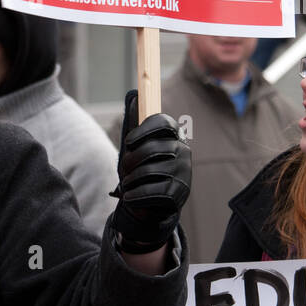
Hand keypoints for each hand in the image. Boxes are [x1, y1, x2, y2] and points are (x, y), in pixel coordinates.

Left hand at [111, 90, 190, 252]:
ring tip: (127, 185)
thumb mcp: (135, 150)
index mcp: (173, 138)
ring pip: (148, 171)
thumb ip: (135, 127)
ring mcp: (183, 173)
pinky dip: (135, 195)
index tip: (128, 141)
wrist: (150, 207)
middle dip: (130, 160)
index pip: (164, 123)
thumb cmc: (141, 173)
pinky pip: (151, 191)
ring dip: (130, 180)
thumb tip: (133, 97)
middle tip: (123, 170)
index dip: (145, 129)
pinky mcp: (179, 193)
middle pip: (151, 148)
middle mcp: (183, 152)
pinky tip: (130, 197)